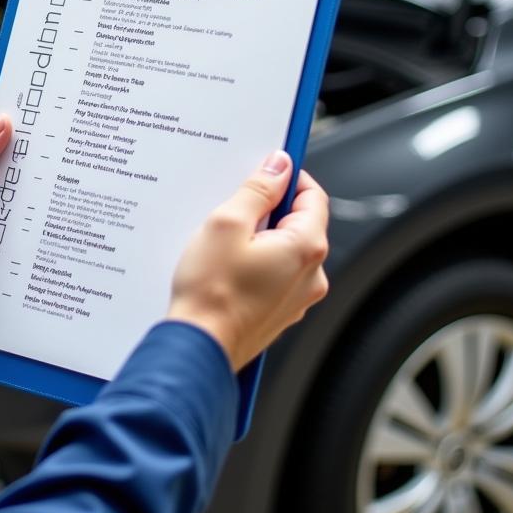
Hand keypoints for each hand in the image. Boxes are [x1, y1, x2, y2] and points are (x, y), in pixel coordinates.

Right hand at [166, 152, 328, 370]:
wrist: (199, 347)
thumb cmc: (210, 292)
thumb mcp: (227, 223)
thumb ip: (258, 189)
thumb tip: (278, 165)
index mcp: (306, 247)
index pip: (313, 196)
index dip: (289, 177)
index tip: (265, 170)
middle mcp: (311, 274)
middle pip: (300, 222)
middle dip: (269, 209)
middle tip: (233, 208)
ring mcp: (298, 297)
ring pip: (286, 249)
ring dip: (260, 237)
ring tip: (224, 242)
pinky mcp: (280, 311)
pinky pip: (275, 273)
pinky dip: (256, 262)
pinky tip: (226, 266)